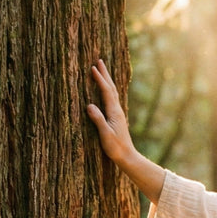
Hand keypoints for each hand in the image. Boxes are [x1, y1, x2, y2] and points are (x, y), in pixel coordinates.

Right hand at [86, 59, 164, 201]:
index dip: (99, 79)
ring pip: (112, 92)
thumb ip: (98, 120)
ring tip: (102, 71)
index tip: (92, 67)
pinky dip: (108, 89)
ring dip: (107, 80)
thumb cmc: (115, 148)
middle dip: (105, 74)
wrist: (127, 156)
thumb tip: (89, 105)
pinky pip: (112, 98)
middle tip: (99, 61)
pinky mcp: (116, 117)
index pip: (106, 91)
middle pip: (111, 87)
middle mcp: (117, 110)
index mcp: (114, 112)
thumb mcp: (105, 134)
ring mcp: (118, 113)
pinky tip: (107, 90)